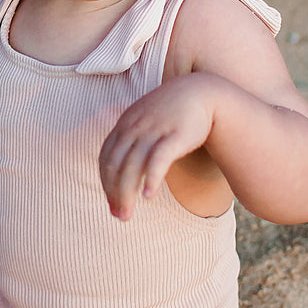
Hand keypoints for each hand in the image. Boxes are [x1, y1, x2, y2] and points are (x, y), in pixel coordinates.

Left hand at [99, 76, 214, 220]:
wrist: (202, 92)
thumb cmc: (172, 112)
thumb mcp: (145, 120)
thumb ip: (132, 139)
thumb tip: (122, 169)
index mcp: (124, 124)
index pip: (106, 158)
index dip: (105, 183)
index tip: (111, 204)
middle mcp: (135, 127)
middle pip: (115, 165)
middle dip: (114, 193)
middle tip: (119, 216)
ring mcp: (153, 130)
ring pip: (132, 166)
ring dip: (127, 193)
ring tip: (128, 214)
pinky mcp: (173, 135)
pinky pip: (157, 159)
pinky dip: (150, 178)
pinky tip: (149, 195)